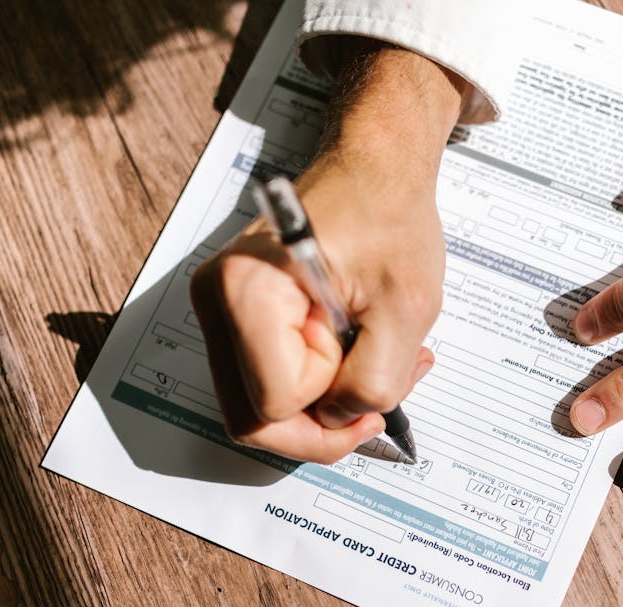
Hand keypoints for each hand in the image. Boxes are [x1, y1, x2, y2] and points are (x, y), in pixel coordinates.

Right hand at [190, 43, 467, 462]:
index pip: (275, 403)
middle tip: (378, 393)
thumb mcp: (407, 310)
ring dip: (322, 404)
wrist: (375, 170)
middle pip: (255, 419)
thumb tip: (340, 419)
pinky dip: (314, 385)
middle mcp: (215, 301)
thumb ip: (375, 382)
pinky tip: (354, 354)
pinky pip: (266, 382)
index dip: (333, 396)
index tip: (367, 345)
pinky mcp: (237, 317)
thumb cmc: (390, 218)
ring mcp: (220, 311)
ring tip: (374, 360)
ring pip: (260, 408)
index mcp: (246, 291)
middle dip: (323, 420)